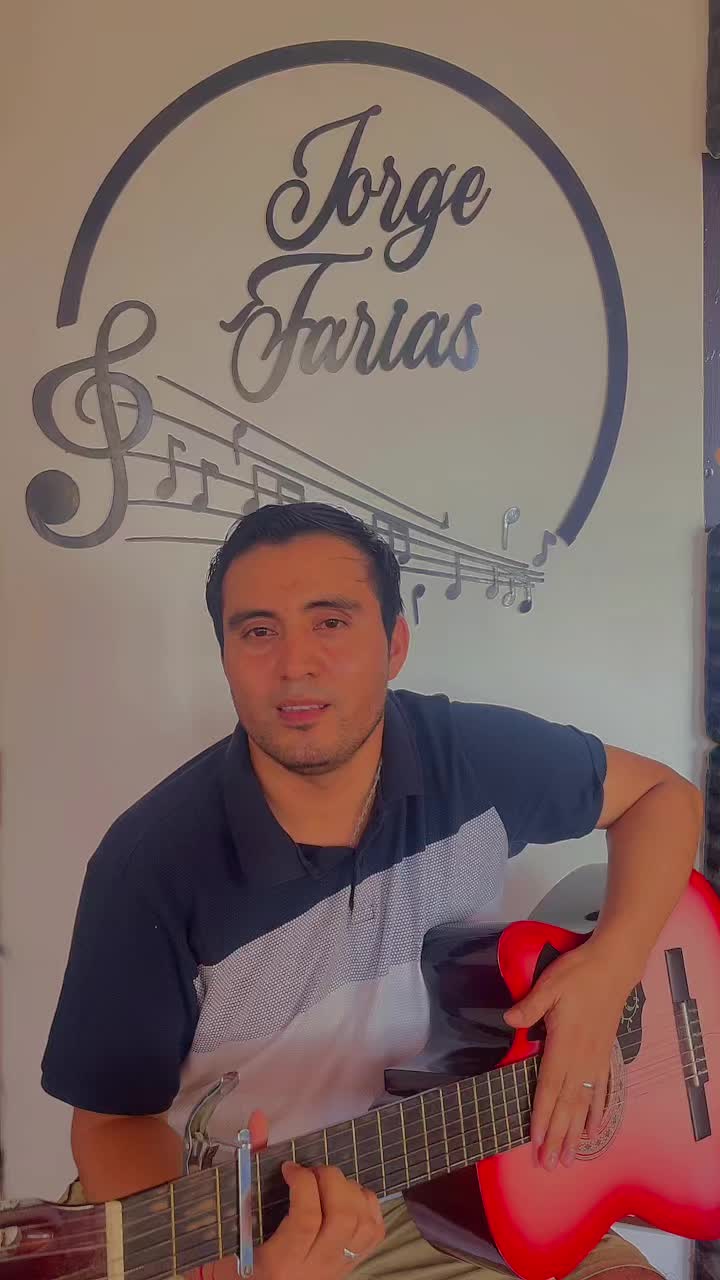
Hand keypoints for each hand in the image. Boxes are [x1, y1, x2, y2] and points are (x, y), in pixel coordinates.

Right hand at [191, 1111, 384, 1279]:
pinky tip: (349, 1196)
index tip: (289, 1167)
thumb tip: (258, 1120)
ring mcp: (337, 1267)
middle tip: (312, 1172)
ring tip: (329, 1183)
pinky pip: (374, 1232)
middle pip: (341, 1218)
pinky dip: (368, 1205)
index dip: (303, 1183)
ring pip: (363, 1225)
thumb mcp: (235, 1224)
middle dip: (331, 1180)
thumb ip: (246, 1171)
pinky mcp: (351, 1265)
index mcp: (280, 1261)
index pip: (306, 1219)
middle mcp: (314, 1268)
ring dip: (351, 1191)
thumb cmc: (238, 1260)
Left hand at [503, 938, 634, 1171]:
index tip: (535, 1142)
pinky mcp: (605, 1056)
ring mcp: (596, 1060)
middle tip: (549, 1165)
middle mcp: (581, 1059)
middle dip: (556, 1136)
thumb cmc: (577, 974)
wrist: (612, 967)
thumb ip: (530, 1006)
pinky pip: (601, 1091)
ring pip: (583, 1104)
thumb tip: (509, 1020)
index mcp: (564, 1044)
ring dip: (575, 1133)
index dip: (541, 1116)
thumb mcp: (549, 984)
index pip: (549, 1088)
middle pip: (566, 1105)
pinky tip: (593, 1131)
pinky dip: (596, 1113)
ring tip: (569, 1158)